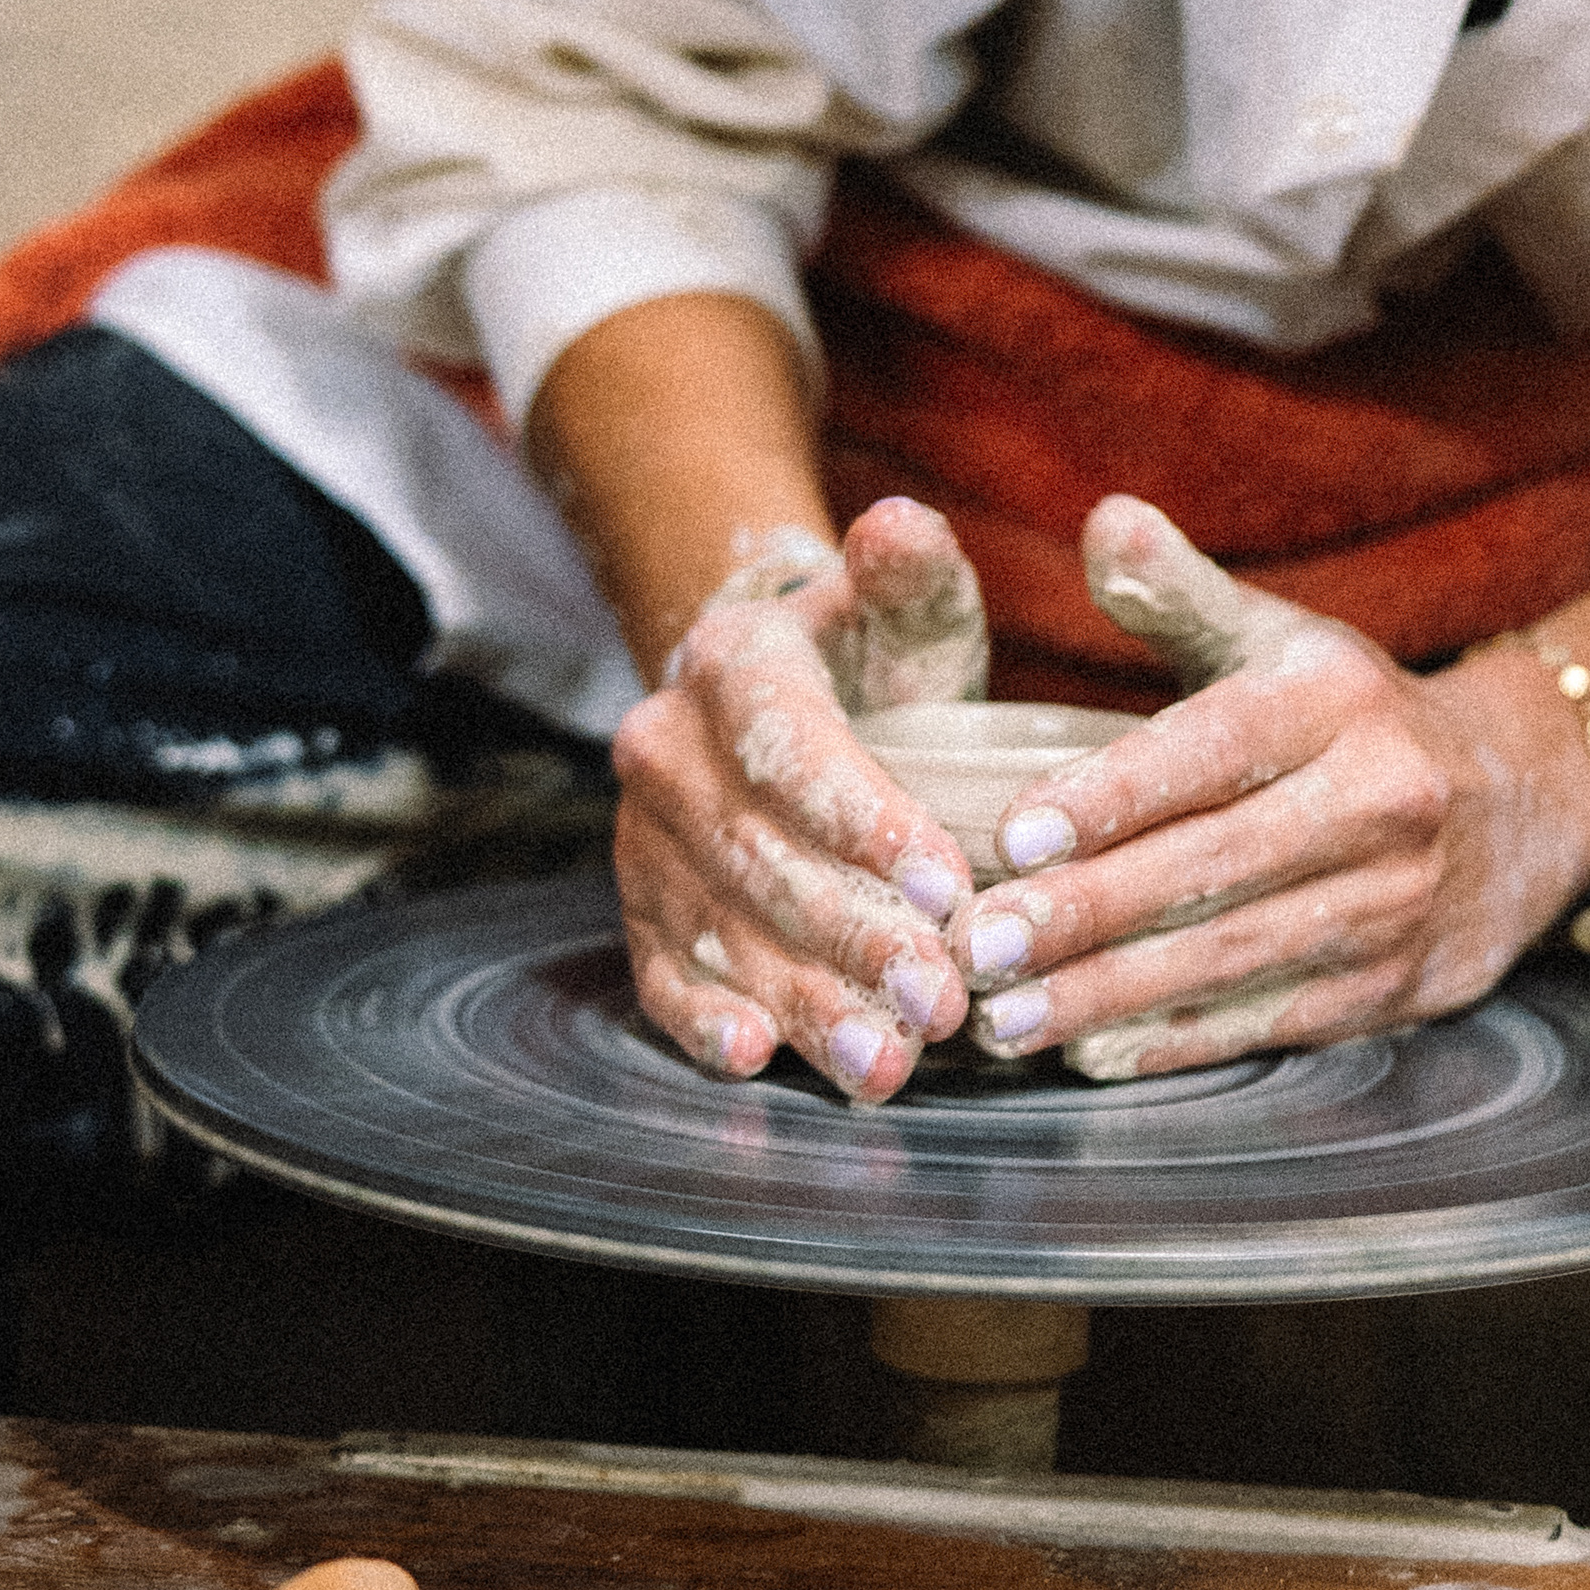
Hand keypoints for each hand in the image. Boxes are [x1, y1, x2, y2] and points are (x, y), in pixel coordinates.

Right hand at [606, 494, 991, 1100]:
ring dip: (805, 1003)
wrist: (772, 692)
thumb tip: (901, 526)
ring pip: (722, 929)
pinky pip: (661, 972)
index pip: (793, 751)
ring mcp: (646, 836)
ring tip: (888, 1063)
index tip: (949, 886)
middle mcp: (667, 748)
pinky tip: (759, 1057)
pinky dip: (704, 1021)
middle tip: (943, 1000)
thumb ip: (910, 570)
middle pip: (761, 858)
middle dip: (856, 938)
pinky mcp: (641, 907)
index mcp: (732, 663)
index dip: (867, 824)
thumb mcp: (902, 603)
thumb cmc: (866, 654)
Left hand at [949, 498, 1589, 1084]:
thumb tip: (1102, 519)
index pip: (1211, 750)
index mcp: (1337, 704)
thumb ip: (1179, 592)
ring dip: (1112, 996)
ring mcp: (1396, 904)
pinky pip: (1273, 1022)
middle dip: (1087, 913)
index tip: (1012, 836)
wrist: (1524, 801)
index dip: (1111, 795)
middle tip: (979, 946)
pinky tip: (1093, 1053)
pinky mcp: (1400, 988)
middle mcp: (1380, 801)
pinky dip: (1179, 1043)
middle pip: (1212, 867)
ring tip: (1007, 1018)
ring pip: (1233, 958)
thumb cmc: (1353, 715)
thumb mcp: (1280, 639)